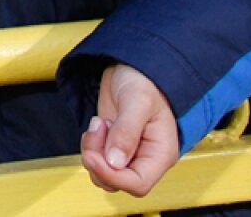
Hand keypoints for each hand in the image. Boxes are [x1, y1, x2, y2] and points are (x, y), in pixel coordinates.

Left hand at [79, 63, 178, 196]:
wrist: (132, 67)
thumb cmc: (145, 80)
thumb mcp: (138, 101)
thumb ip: (126, 131)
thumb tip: (115, 161)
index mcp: (161, 153)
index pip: (138, 183)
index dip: (112, 175)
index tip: (93, 156)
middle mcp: (145, 158)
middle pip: (117, 182)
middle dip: (98, 160)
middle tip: (97, 129)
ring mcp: (128, 154)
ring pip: (103, 173)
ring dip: (92, 150)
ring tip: (99, 123)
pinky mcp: (113, 147)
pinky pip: (96, 160)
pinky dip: (90, 144)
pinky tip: (97, 124)